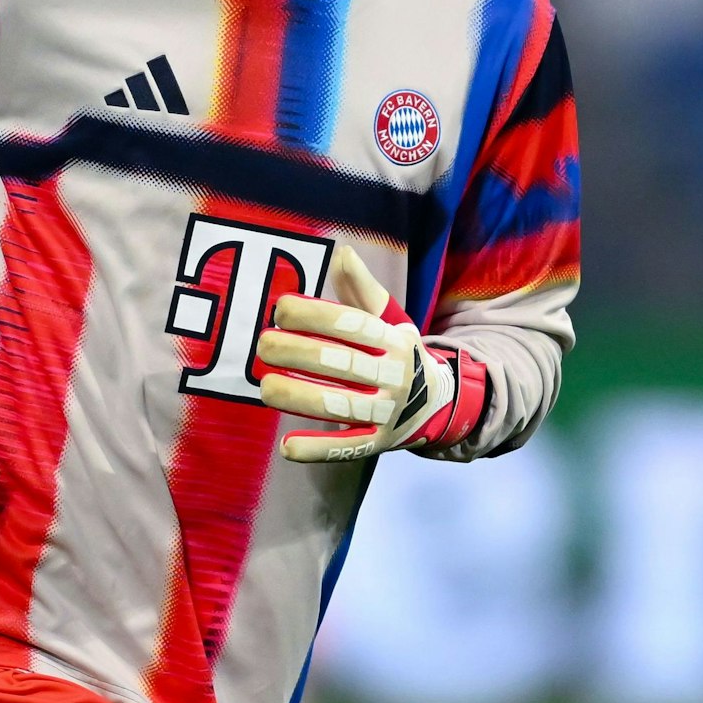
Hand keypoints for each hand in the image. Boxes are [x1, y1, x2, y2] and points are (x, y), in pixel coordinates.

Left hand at [257, 247, 486, 462]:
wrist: (439, 402)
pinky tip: (286, 446)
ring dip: (300, 398)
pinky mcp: (378, 442)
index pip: (352, 325)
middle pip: (342, 363)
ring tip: (266, 387)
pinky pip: (346, 448)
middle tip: (264, 345)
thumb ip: (361, 288)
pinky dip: (316, 449)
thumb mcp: (390, 319)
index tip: (280, 308)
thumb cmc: (397, 352)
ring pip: (341, 406)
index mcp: (394, 341)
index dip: (315, 315)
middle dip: (299, 353)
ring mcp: (387, 412)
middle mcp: (394, 376)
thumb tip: (342, 252)